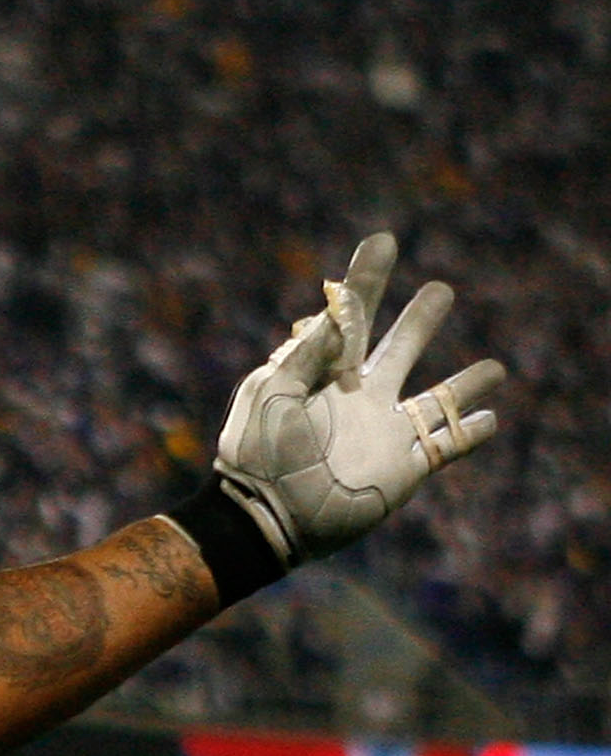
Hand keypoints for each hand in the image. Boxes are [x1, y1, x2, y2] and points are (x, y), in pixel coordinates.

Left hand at [215, 231, 502, 565]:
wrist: (268, 515)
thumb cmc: (258, 452)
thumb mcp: (271, 392)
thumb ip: (307, 352)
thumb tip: (336, 315)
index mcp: (326, 373)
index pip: (353, 316)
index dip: (368, 278)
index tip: (383, 240)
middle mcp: (362, 397)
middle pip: (401, 348)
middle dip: (421, 320)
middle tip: (441, 290)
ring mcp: (386, 433)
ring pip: (437, 399)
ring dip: (467, 383)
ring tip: (496, 370)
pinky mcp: (403, 469)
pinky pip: (446, 446)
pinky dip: (471, 431)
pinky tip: (491, 418)